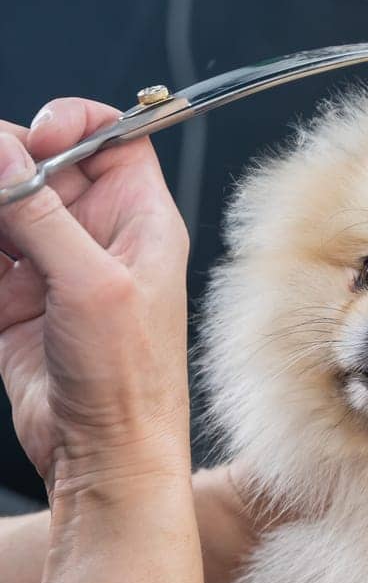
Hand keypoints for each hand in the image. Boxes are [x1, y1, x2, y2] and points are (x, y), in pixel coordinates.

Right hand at [0, 99, 189, 497]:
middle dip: (3, 166)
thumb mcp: (92, 283)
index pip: (108, 137)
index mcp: (139, 221)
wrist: (105, 457)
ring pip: (3, 206)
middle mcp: (99, 238)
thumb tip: (0, 149)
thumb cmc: (129, 382)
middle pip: (39, 164)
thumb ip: (39, 210)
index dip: (67, 125)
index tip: (34, 140)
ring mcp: (53, 269)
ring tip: (2, 253)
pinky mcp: (15, 301)